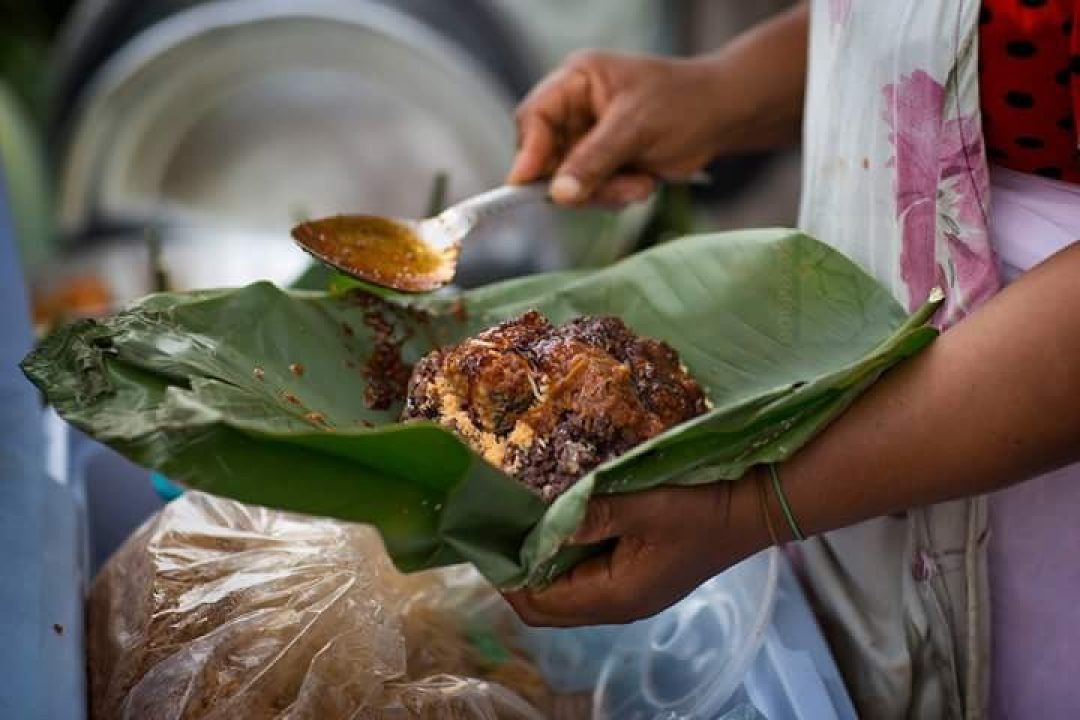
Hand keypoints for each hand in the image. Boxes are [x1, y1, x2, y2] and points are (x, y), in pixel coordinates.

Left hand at [504, 477, 767, 626]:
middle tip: (499, 535)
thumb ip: (593, 515)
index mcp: (615, 596)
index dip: (508, 579)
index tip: (487, 542)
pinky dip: (566, 563)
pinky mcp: (639, 580)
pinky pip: (587, 581)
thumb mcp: (645, 506)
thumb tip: (542, 523)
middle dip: (519, 578)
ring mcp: (630, 596)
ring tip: (524, 529)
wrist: (753, 510)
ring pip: (567, 596)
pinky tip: (562, 530)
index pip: (541, 605)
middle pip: (549, 609)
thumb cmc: (701, 508)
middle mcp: (618, 606)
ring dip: (542, 570)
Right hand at [507, 50, 727, 206]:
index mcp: (577, 81)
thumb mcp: (636, 128)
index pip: (534, 117)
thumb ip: (594, 160)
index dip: (528, 152)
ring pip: (568, 182)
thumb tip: (558, 194)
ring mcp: (587, 139)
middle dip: (578, 181)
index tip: (525, 185)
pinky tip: (643, 184)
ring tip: (640, 185)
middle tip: (611, 190)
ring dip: (603, 192)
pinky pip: (590, 192)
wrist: (723, 117)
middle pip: (546, 157)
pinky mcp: (602, 164)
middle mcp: (575, 109)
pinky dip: (615, 196)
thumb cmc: (684, 103)